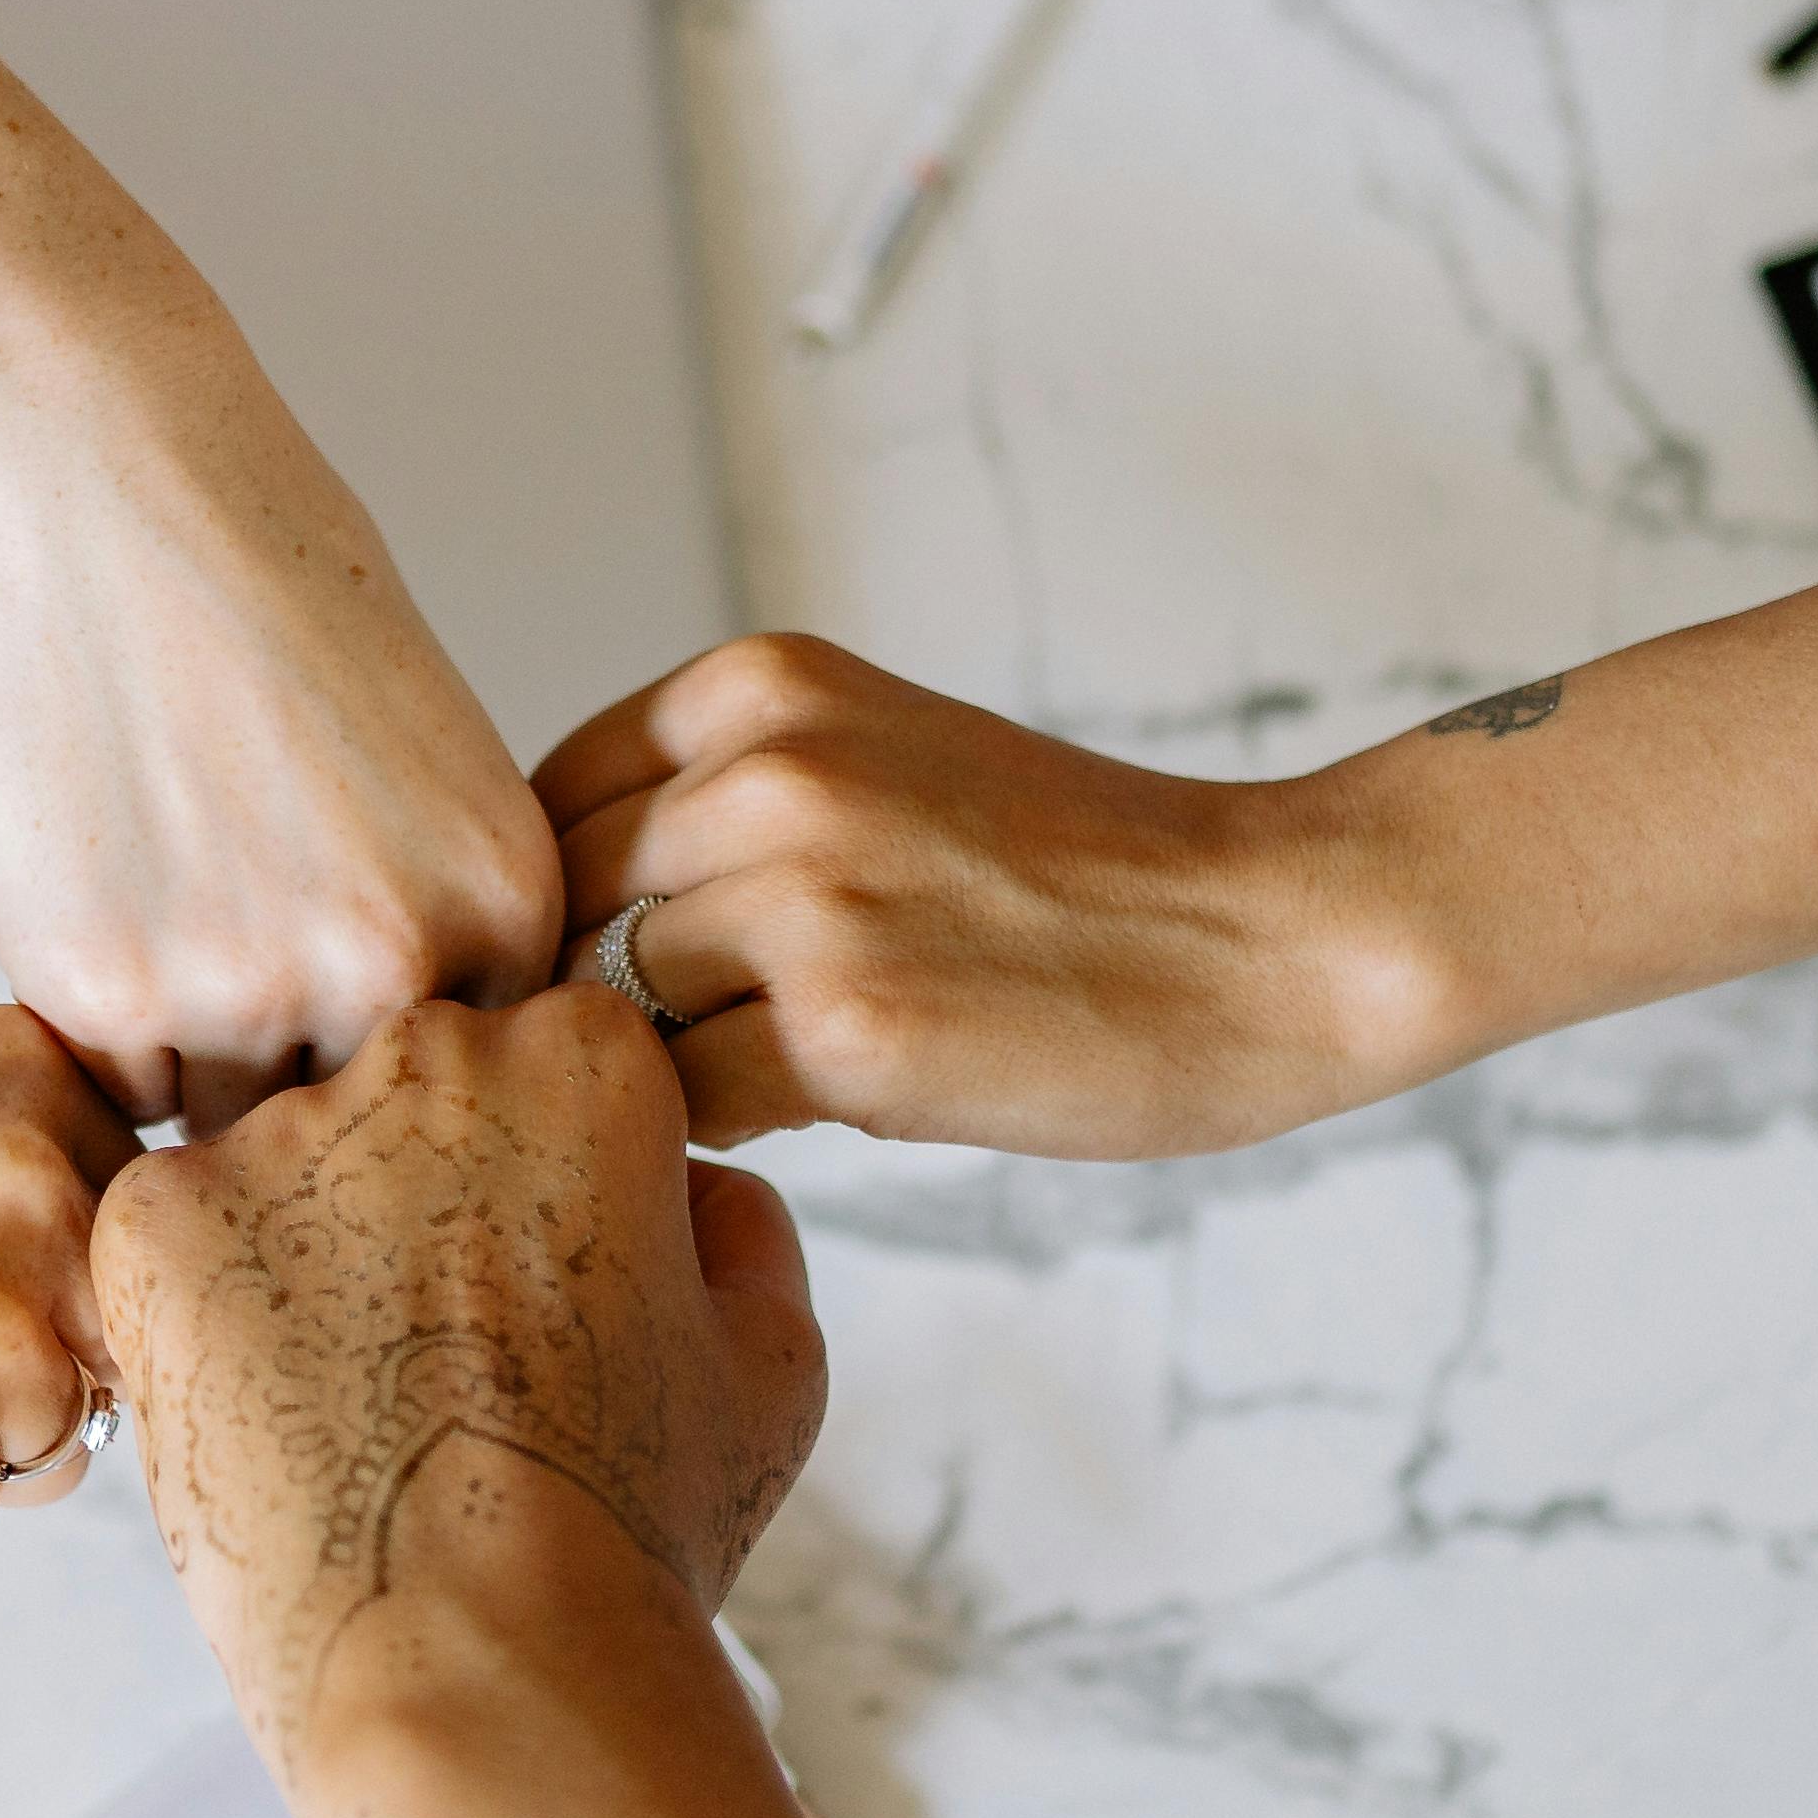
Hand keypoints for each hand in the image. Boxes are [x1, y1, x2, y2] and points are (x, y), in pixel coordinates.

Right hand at [0, 385, 562, 1130]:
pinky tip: (107, 895)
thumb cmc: (258, 578)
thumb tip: (417, 1052)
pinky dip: (108, 1026)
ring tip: (174, 903)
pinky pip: (120, 1089)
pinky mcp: (104, 992)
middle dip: (305, 1074)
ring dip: (200, 1058)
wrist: (100, 481)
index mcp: (505, 902)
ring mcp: (246, 992)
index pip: (480, 1080)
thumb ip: (438, 909)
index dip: (403, 1053)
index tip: (354, 1019)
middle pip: (361, 1123)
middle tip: (242, 958)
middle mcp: (396, 966)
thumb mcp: (430, 756)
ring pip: (232, 1125)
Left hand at [94, 988, 824, 1772]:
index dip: (562, 1176)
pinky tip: (272, 1407)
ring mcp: (278, 1130)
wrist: (470, 1654)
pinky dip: (208, 1308)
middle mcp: (428, 1052)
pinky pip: (177, 1230)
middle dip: (434, 1196)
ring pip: (292, 1160)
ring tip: (359, 1401)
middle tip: (454, 1353)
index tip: (556, 1279)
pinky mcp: (155, 1220)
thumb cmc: (631, 1522)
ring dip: (317, 1247)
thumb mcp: (772, 1362)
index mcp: (584, 1056)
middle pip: (422, 1092)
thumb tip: (690, 1189)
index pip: (559, 1055)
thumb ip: (742, 1229)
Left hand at [532, 634, 1460, 1159]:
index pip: (554, 803)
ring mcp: (803, 900)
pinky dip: (715, 1132)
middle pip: (569, 913)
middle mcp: (767, 771)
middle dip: (593, 995)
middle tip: (664, 1055)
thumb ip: (729, 799)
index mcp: (762, 685)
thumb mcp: (881, 757)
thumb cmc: (1075, 871)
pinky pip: (687, 1103)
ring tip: (752, 1085)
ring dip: (656, 1069)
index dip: (572, 905)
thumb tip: (560, 914)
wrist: (1263, 936)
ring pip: (615, 1011)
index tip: (630, 964)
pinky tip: (802, 1119)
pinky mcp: (847, 1032)